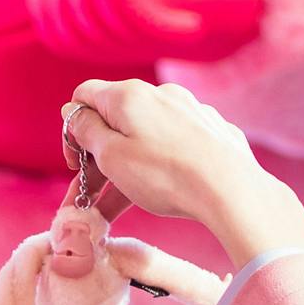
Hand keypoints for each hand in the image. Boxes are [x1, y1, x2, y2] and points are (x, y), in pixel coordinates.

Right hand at [61, 80, 303, 267]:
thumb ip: (86, 131)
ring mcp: (187, 112)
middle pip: (115, 121)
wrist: (232, 188)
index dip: (72, 130)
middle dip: (97, 158)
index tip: (75, 164)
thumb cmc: (165, 174)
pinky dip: (156, 167)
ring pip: (143, 139)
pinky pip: (171, 147)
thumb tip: (73, 113)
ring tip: (114, 209)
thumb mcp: (111, 156)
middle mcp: (159, 95)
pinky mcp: (209, 132)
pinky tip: (157, 194)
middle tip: (88, 196)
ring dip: (124, 170)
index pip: (84, 97)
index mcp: (128, 95)